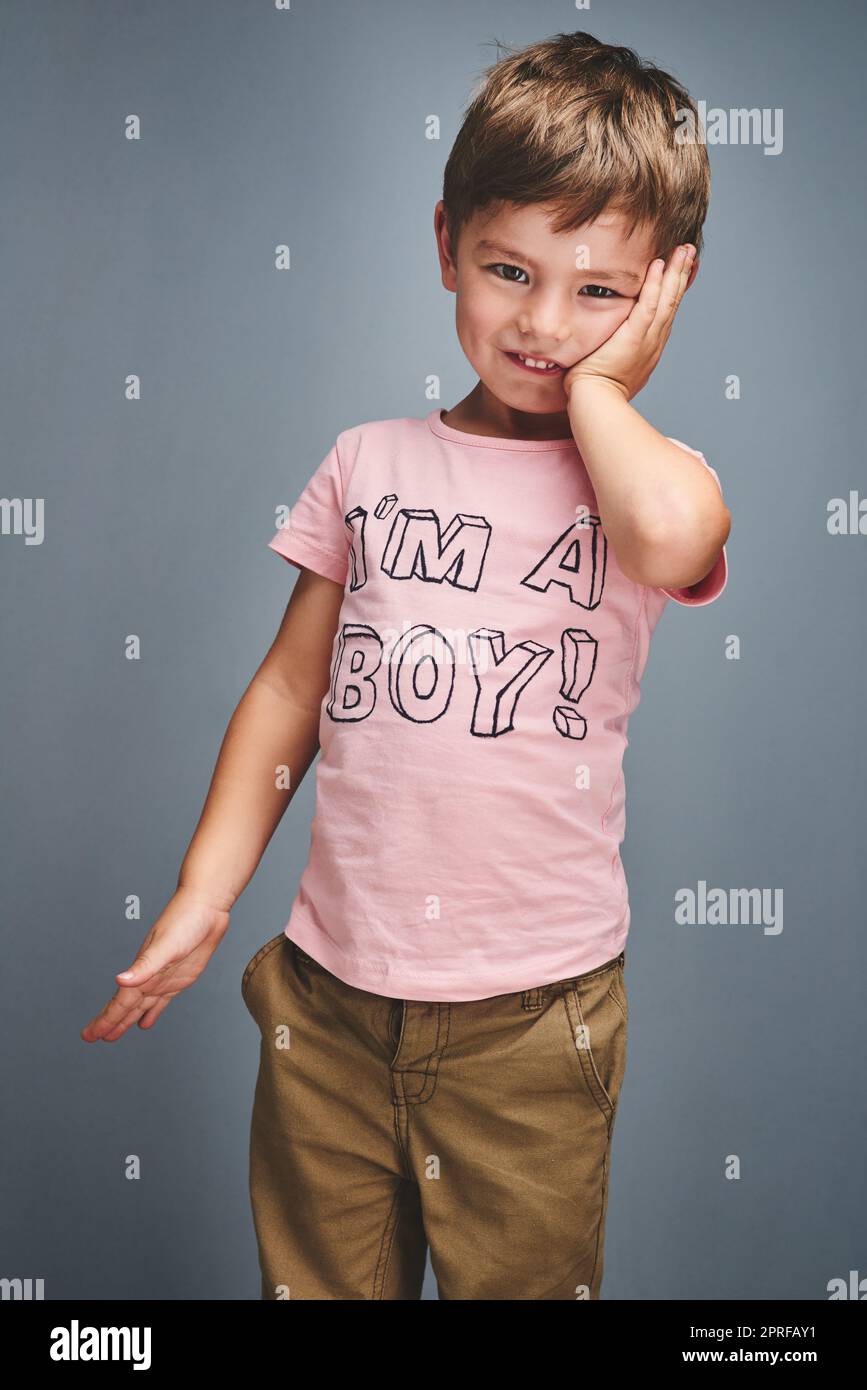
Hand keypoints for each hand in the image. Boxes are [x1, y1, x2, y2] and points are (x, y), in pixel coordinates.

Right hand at [80, 885, 230, 1041]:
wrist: (207, 907)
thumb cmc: (186, 921)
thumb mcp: (166, 945)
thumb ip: (145, 965)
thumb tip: (120, 980)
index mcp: (143, 971)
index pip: (120, 1003)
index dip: (105, 1020)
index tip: (89, 1035)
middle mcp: (150, 977)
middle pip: (125, 1007)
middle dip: (109, 1023)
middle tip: (91, 1037)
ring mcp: (164, 978)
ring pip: (140, 1006)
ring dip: (126, 1020)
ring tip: (113, 1034)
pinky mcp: (179, 978)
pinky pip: (161, 1001)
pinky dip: (152, 1012)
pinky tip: (145, 1021)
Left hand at [562, 244, 696, 403]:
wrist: (595, 402)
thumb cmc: (595, 388)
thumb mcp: (611, 364)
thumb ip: (613, 347)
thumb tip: (605, 338)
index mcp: (650, 346)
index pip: (666, 311)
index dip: (675, 289)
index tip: (682, 269)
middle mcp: (654, 341)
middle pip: (673, 302)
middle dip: (682, 274)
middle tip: (689, 250)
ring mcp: (647, 339)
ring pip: (667, 300)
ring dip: (676, 272)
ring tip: (684, 249)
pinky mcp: (634, 338)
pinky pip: (648, 306)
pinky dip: (655, 285)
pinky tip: (659, 264)